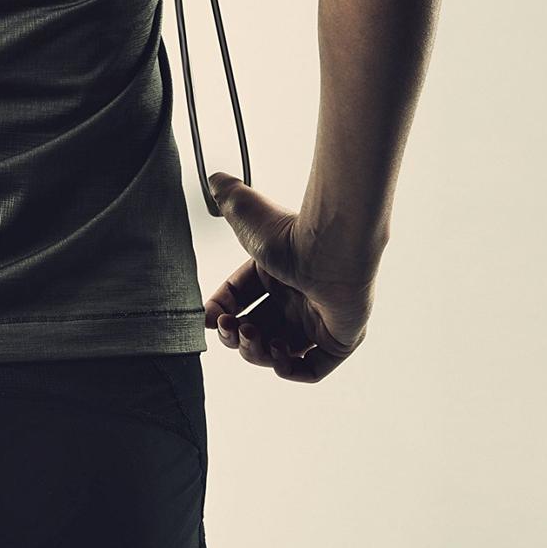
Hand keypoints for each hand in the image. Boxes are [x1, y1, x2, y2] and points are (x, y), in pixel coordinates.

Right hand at [203, 172, 377, 381]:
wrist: (329, 248)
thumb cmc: (288, 232)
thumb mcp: (244, 210)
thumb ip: (226, 196)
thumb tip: (213, 178)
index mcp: (275, 273)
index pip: (241, 299)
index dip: (221, 310)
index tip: (208, 317)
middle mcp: (295, 298)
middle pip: (257, 329)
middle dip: (236, 335)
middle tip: (231, 329)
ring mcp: (318, 321)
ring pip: (279, 351)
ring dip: (257, 352)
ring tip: (253, 337)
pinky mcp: (338, 341)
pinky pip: (311, 369)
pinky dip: (289, 369)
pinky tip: (278, 355)